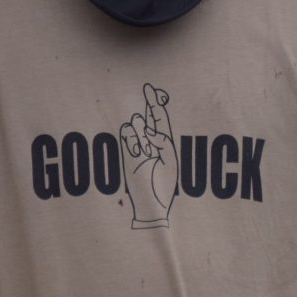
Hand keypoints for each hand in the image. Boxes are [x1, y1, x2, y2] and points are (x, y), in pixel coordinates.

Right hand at [120, 84, 177, 227]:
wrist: (150, 206)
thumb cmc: (164, 187)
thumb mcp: (170, 162)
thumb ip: (163, 144)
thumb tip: (150, 131)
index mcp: (165, 142)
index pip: (160, 117)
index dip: (156, 103)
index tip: (151, 89)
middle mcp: (151, 141)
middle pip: (147, 117)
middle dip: (148, 111)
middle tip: (149, 101)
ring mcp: (138, 146)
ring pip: (135, 124)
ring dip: (141, 131)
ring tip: (145, 147)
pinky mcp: (126, 153)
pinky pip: (125, 135)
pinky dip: (130, 137)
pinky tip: (135, 148)